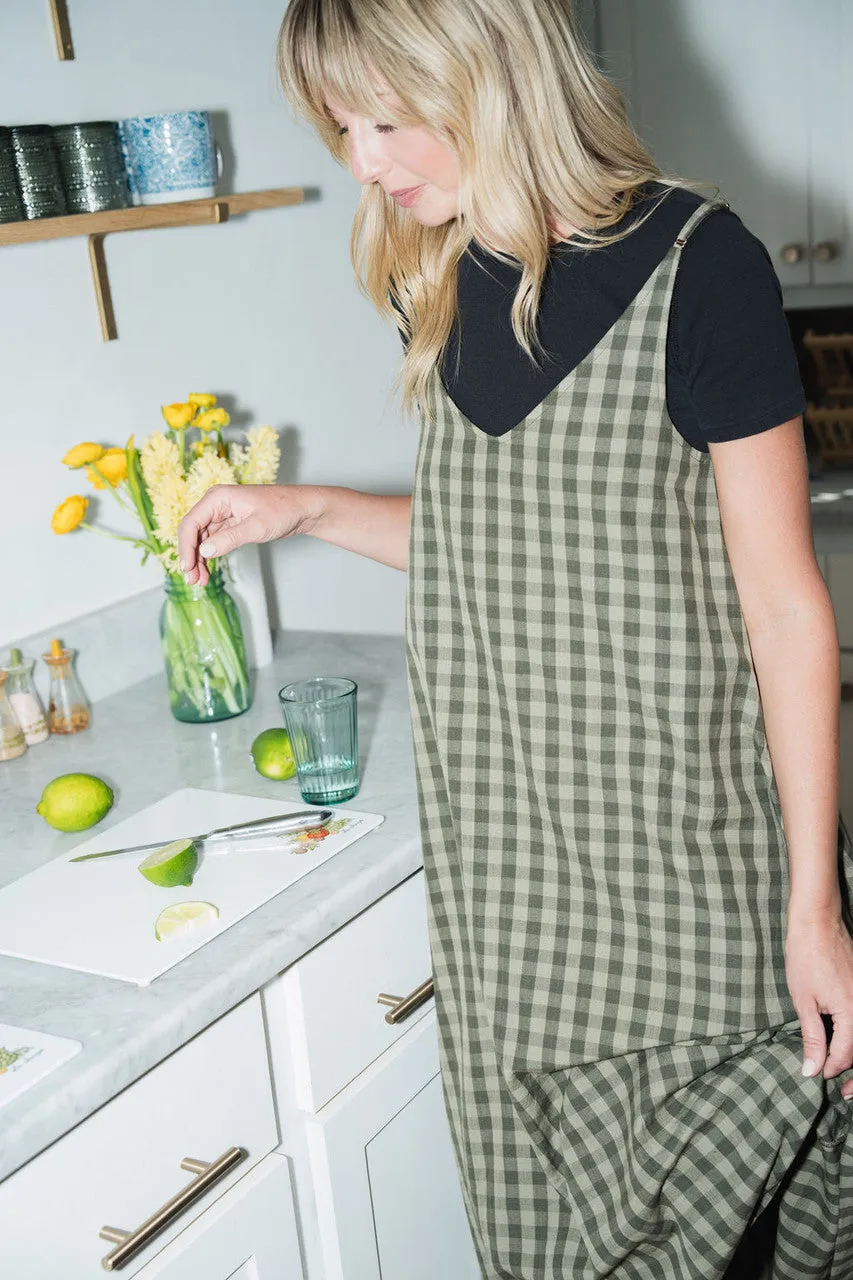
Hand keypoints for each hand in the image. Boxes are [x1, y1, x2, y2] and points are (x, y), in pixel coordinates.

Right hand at [177, 484, 320, 585]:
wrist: (302, 509)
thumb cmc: (283, 510)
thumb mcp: (257, 527)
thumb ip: (230, 538)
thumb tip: (205, 551)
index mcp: (218, 497)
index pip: (191, 523)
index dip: (186, 547)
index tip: (187, 567)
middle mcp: (216, 504)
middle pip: (193, 532)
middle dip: (191, 556)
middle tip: (192, 580)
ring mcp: (222, 514)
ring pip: (202, 539)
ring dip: (199, 559)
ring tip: (199, 581)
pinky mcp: (230, 524)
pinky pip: (213, 541)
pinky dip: (209, 556)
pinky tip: (207, 571)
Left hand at [785, 911, 852, 1097]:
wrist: (817, 922)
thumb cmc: (806, 957)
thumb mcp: (804, 1000)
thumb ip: (812, 1037)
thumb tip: (812, 1069)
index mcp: (852, 1013)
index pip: (846, 1054)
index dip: (831, 1069)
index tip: (817, 1076)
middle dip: (851, 1069)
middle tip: (843, 1090)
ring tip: (843, 1068)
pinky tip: (846, 1041)